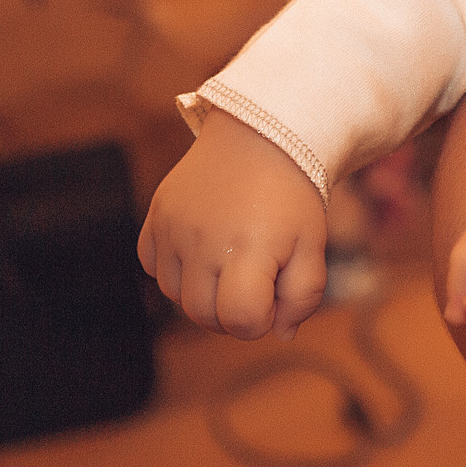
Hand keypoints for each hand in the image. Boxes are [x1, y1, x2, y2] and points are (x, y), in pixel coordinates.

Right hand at [141, 110, 329, 338]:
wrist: (261, 134)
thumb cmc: (291, 196)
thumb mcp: (312, 244)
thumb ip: (303, 296)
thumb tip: (279, 331)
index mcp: (250, 249)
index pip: (240, 320)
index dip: (260, 321)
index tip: (272, 295)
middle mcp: (203, 240)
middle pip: (203, 316)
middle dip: (232, 312)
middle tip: (254, 278)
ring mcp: (173, 227)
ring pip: (175, 297)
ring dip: (203, 292)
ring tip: (229, 259)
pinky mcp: (155, 216)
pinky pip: (152, 267)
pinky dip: (175, 268)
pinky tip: (202, 246)